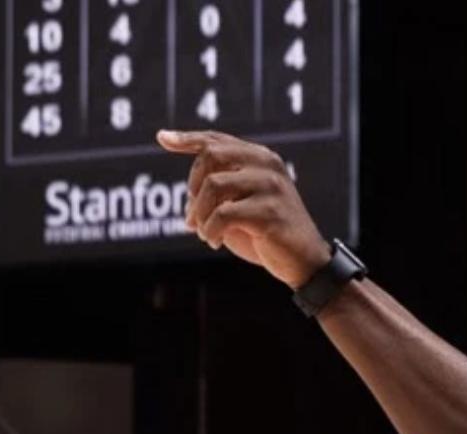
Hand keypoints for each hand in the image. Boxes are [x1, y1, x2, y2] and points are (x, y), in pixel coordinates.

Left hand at [156, 130, 332, 286]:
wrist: (303, 262)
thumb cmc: (268, 235)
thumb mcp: (240, 207)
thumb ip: (220, 194)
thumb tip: (189, 195)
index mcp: (260, 158)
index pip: (217, 140)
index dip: (187, 139)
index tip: (162, 138)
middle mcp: (267, 164)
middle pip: (212, 155)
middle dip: (193, 185)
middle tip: (192, 215)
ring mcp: (270, 185)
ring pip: (214, 185)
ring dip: (199, 213)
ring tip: (202, 232)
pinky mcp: (269, 211)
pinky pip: (223, 214)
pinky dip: (210, 230)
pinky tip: (213, 242)